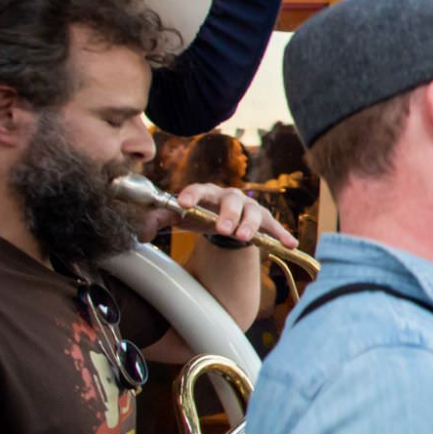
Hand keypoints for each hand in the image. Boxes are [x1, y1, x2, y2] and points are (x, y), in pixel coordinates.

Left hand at [171, 184, 298, 248]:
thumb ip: (159, 220)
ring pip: (254, 211)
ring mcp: (249, 207)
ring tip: (244, 238)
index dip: (192, 194)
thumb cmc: (198, 215)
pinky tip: (290, 244)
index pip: (200, 188)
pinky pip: (274, 226)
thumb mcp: (177, 217)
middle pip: (232, 201)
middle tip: (223, 229)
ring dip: (250, 224)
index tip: (183, 204)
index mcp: (208, 192)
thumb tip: (142, 232)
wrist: (219, 218)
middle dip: (228, 215)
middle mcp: (230, 197)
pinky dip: (282, 234)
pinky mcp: (264, 220)